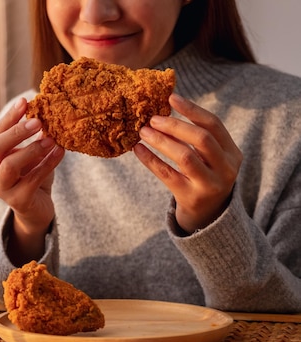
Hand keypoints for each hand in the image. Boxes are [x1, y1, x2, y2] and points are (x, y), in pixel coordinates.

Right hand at [0, 97, 64, 261]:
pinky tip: (60, 151)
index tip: (25, 102)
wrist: (37, 209)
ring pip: (10, 166)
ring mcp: (2, 189)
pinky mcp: (18, 202)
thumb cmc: (33, 176)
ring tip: (50, 139)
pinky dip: (48, 164)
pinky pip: (32, 180)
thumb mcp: (31, 154)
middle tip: (37, 121)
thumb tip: (48, 109)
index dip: (10, 117)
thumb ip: (33, 137)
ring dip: (31, 149)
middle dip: (16, 132)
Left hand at [134, 94, 242, 233]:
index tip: (171, 98)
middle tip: (152, 119)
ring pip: (185, 156)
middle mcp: (226, 169)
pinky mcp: (191, 197)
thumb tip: (163, 110)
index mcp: (232, 153)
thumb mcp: (210, 158)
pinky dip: (150, 159)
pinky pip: (167, 174)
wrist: (208, 216)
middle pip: (201, 139)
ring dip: (161, 141)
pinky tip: (137, 149)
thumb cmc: (203, 177)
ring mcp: (210, 185)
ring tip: (143, 131)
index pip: (214, 125)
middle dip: (175, 125)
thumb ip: (195, 138)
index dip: (192, 109)